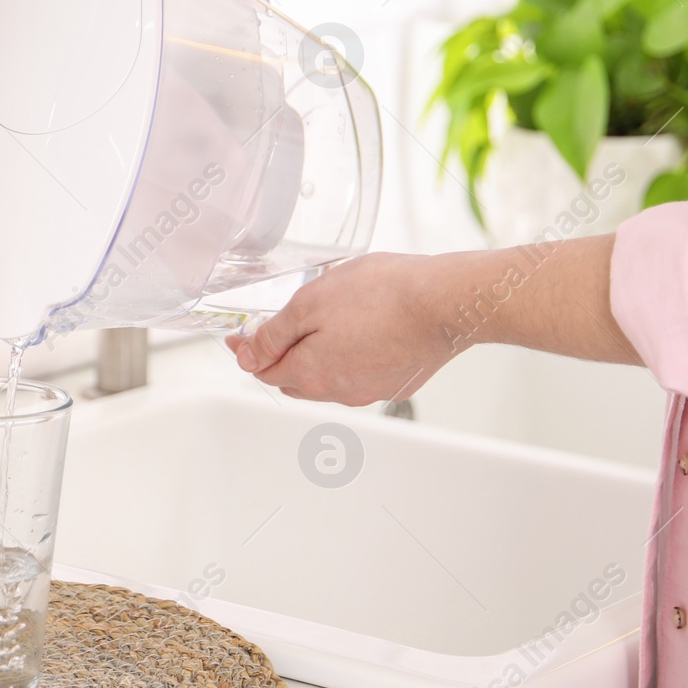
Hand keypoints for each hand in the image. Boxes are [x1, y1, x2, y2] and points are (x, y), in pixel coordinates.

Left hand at [225, 238, 640, 405]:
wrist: (448, 302)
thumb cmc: (385, 295)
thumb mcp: (311, 302)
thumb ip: (274, 333)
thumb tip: (248, 354)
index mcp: (312, 374)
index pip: (263, 370)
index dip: (246, 350)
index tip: (240, 336)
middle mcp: (340, 392)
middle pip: (294, 379)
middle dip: (279, 356)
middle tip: (275, 328)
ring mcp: (372, 389)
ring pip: (329, 377)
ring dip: (317, 356)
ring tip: (324, 321)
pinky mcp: (399, 380)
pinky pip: (362, 371)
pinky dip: (352, 355)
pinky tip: (362, 329)